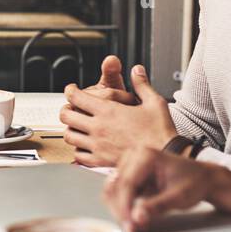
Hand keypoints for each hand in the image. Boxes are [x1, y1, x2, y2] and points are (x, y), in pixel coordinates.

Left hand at [60, 64, 177, 166]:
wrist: (165, 156)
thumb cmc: (161, 131)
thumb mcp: (154, 102)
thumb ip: (141, 84)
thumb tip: (136, 70)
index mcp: (108, 111)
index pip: (76, 97)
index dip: (70, 90)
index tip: (71, 89)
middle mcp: (98, 127)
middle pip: (66, 116)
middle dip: (65, 109)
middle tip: (69, 107)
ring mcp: (97, 145)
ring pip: (69, 136)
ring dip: (70, 129)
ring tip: (76, 126)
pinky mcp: (100, 161)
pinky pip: (78, 155)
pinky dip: (78, 149)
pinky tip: (85, 145)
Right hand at [103, 147, 230, 231]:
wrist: (203, 178)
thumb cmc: (194, 183)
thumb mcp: (179, 197)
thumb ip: (157, 207)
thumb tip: (137, 218)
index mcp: (146, 155)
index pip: (126, 183)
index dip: (124, 207)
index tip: (129, 226)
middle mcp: (133, 156)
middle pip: (115, 187)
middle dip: (121, 211)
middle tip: (130, 231)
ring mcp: (129, 164)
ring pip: (112, 191)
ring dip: (119, 210)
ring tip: (132, 226)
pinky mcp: (129, 175)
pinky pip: (117, 193)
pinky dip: (123, 207)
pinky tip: (133, 218)